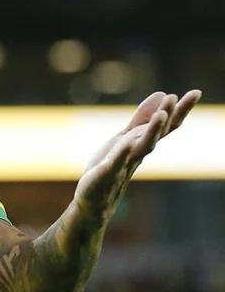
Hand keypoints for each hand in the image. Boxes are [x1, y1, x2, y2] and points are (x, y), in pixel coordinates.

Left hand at [75, 89, 201, 218]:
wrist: (96, 199)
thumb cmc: (112, 167)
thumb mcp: (126, 137)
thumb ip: (142, 118)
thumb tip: (163, 93)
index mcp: (143, 143)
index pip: (166, 125)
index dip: (181, 109)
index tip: (196, 92)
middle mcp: (138, 153)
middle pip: (158, 133)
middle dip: (167, 115)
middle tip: (176, 97)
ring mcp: (124, 164)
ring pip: (141, 146)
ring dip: (152, 131)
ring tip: (161, 115)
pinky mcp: (107, 173)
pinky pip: (116, 162)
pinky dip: (121, 153)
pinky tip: (125, 143)